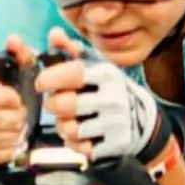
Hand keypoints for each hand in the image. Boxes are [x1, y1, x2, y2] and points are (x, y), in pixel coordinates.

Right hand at [0, 35, 33, 164]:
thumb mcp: (24, 69)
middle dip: (11, 120)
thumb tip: (14, 40)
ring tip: (20, 131)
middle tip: (23, 118)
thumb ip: (21, 54)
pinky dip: (3, 152)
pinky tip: (13, 144)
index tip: (19, 100)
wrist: (10, 116)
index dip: (4, 98)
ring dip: (9, 137)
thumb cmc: (17, 88)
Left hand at [38, 27, 164, 161]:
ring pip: (70, 129)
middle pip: (64, 105)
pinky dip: (76, 144)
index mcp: (107, 75)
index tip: (41, 83)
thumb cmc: (110, 91)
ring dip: (63, 127)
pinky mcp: (115, 145)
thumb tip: (54, 35)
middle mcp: (113, 99)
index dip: (49, 78)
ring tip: (69, 122)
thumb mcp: (96, 67)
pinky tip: (82, 137)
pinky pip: (82, 149)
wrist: (143, 123)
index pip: (71, 74)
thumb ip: (71, 51)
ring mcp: (115, 124)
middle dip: (53, 105)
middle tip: (54, 105)